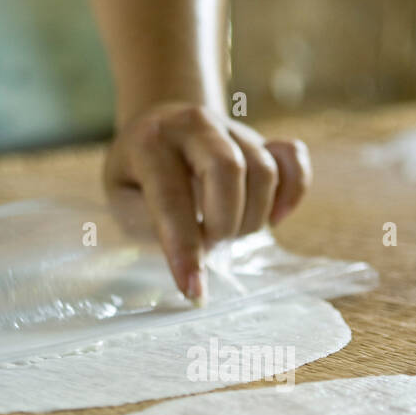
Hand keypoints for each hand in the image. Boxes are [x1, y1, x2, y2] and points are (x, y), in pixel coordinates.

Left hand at [103, 102, 311, 303]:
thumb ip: (149, 226)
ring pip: (263, 172)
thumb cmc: (137, 176)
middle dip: (223, 224)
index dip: (184, 248)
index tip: (193, 289)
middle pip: (228, 170)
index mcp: (150, 143)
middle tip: (211, 244)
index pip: (171, 197)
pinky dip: (292, 194)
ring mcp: (232, 129)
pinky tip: (274, 218)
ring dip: (251, 218)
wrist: (158, 127)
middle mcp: (193, 125)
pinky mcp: (261, 138)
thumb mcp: (121, 200)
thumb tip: (196, 253)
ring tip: (228, 231)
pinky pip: (294, 162)